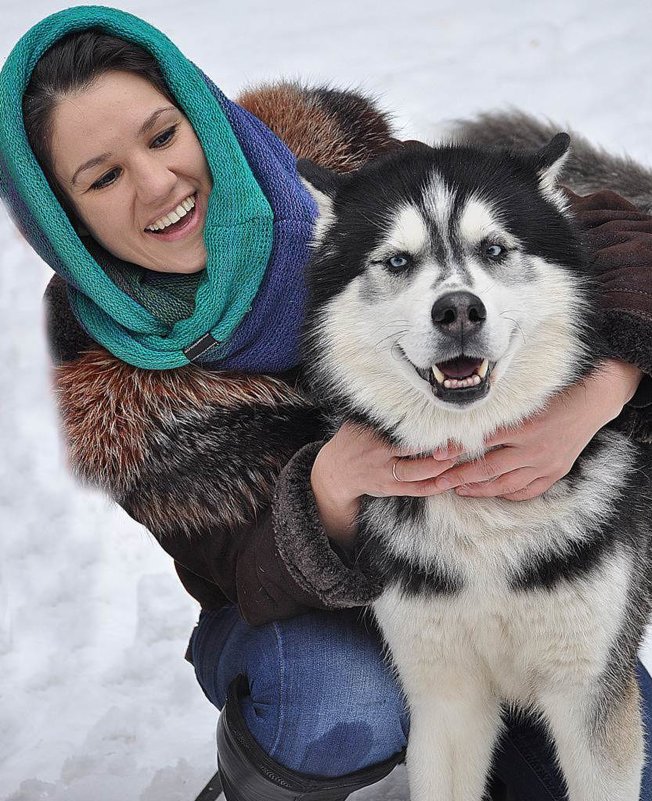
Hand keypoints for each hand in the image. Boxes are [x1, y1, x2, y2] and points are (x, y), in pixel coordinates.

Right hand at [311, 422, 461, 547]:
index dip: (425, 428)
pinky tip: (448, 480)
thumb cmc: (352, 441)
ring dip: (440, 468)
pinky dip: (433, 487)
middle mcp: (380, 455)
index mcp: (375, 436)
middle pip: (414, 452)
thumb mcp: (359, 423)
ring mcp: (386, 474)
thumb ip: (377, 412)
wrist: (336, 471)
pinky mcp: (391, 488)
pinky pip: (416, 490)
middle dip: (438, 448)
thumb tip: (396, 391)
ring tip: (456, 458)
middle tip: (460, 441)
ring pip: (418, 474)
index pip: (404, 430)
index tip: (445, 422)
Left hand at [432, 359, 642, 501]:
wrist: (595, 400)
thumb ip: (498, 408)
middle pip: (489, 468)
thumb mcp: (526, 396)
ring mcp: (546, 464)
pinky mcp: (555, 472)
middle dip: (460, 476)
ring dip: (479, 489)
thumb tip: (464, 416)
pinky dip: (508, 493)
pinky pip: (528, 490)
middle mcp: (535, 449)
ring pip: (506, 484)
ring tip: (458, 489)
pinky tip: (492, 493)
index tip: (436, 455)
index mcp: (525, 426)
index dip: (457, 450)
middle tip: (438, 481)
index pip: (483, 442)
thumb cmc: (556, 393)